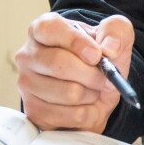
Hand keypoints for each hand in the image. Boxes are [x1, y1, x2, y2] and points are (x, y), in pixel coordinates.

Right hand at [16, 12, 134, 132]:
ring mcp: (27, 84)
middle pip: (58, 64)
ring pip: (66, 92)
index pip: (50, 29)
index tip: (97, 55)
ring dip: (92, 93)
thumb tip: (110, 48)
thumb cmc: (101, 55)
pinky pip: (68, 115)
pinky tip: (87, 103)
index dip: (76, 41)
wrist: (98, 86)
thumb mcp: (116, 34)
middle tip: (106, 76)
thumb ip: (116, 31)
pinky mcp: (33, 111)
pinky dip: (87, 111)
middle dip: (91, 73)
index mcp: (44, 29)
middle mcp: (29, 55)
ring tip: (95, 88)